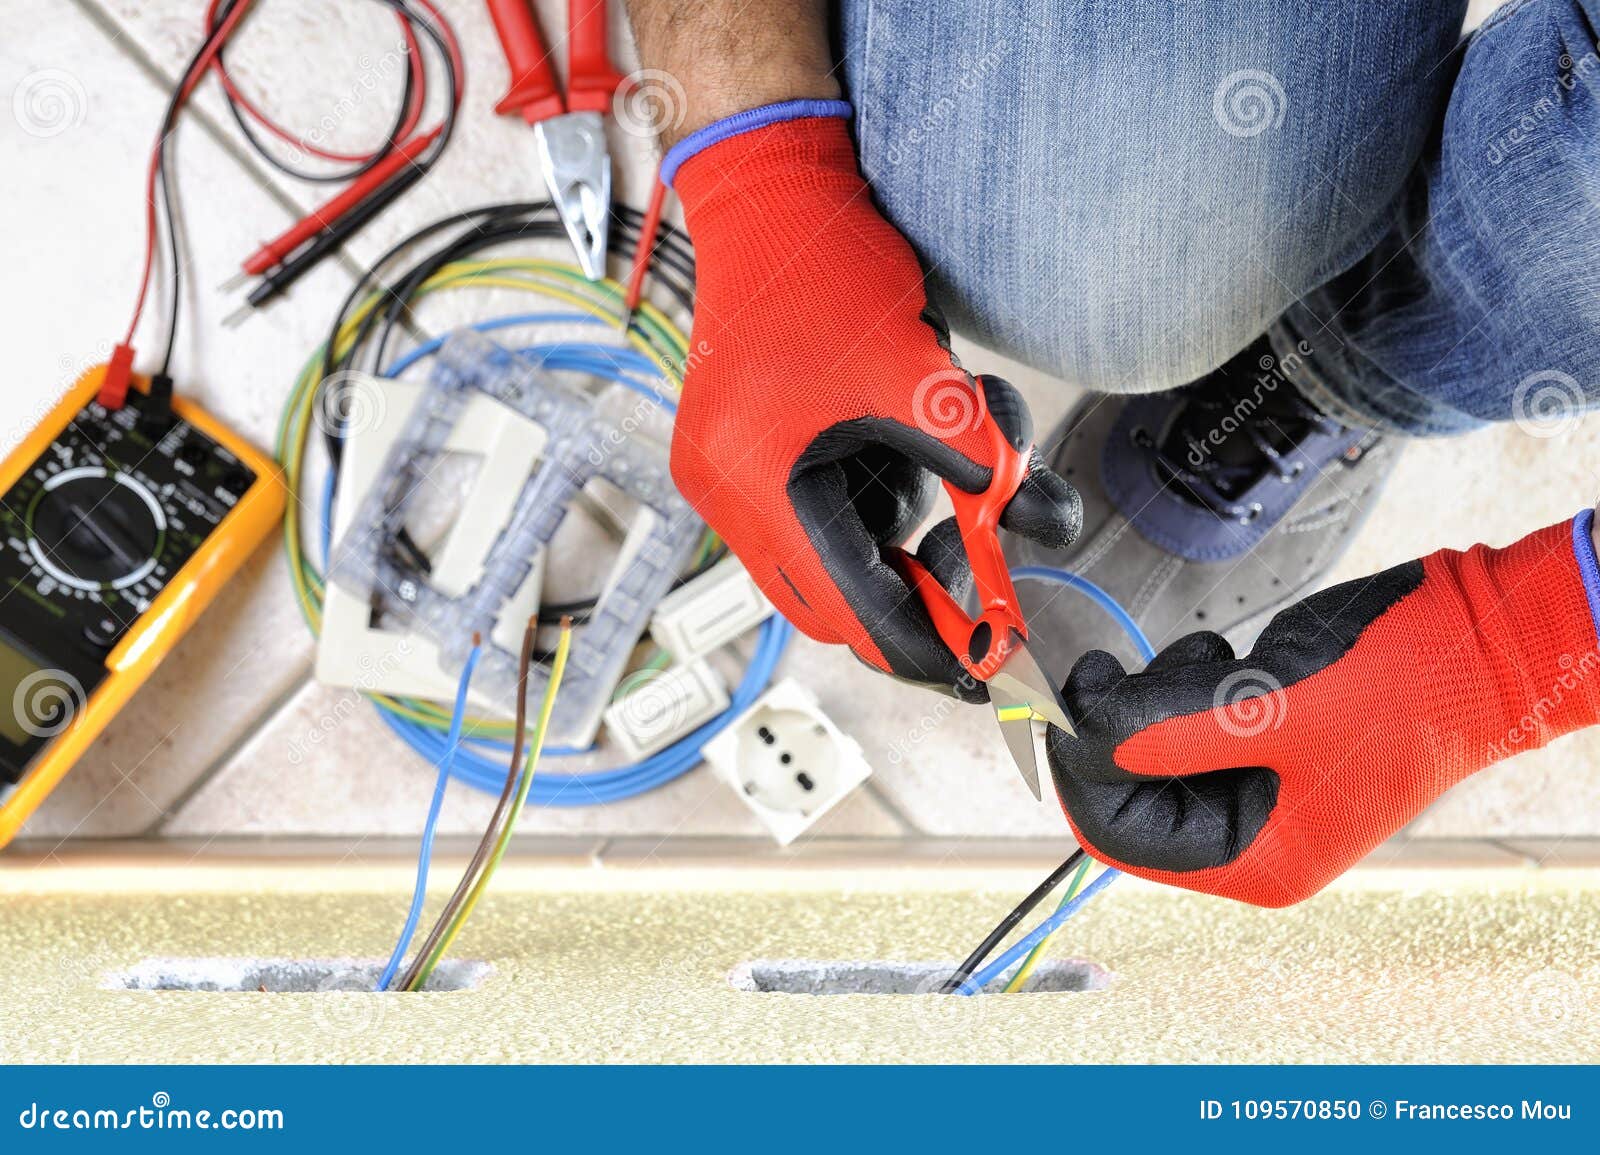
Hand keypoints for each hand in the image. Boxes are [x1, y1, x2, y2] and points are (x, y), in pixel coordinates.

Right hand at [666, 106, 1080, 693]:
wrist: (767, 198)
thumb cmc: (829, 272)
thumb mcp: (926, 376)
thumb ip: (984, 460)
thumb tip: (1040, 525)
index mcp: (760, 481)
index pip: (849, 608)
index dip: (923, 645)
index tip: (980, 669)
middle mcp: (726, 494)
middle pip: (828, 601)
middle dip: (910, 594)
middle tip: (973, 577)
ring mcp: (723, 478)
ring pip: (823, 561)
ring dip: (895, 535)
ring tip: (940, 467)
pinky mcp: (734, 458)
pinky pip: (806, 519)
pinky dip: (866, 504)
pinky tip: (899, 447)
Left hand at [1047, 514, 1599, 905]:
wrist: (1484, 635)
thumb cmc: (1404, 683)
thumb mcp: (1270, 712)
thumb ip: (1164, 731)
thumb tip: (1081, 738)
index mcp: (1255, 857)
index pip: (1119, 836)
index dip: (1078, 772)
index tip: (1063, 704)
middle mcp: (1249, 831)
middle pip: (1126, 793)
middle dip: (1117, 728)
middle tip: (1113, 667)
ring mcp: (1253, 782)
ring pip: (1148, 751)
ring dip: (1153, 698)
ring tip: (1211, 660)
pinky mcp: (1258, 735)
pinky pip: (1182, 719)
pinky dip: (1181, 684)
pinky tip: (1228, 657)